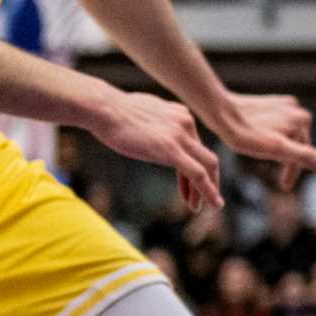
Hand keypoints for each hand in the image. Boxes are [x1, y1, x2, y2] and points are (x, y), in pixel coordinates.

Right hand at [89, 86, 222, 211]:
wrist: (104, 108)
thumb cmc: (113, 112)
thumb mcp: (143, 114)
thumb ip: (155, 125)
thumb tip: (150, 134)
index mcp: (180, 115)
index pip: (194, 146)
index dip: (194, 167)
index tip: (187, 185)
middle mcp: (186, 123)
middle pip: (206, 156)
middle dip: (209, 181)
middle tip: (205, 200)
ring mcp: (181, 136)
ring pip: (207, 166)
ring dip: (208, 189)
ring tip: (199, 207)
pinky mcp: (171, 149)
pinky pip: (197, 174)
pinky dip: (208, 190)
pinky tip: (211, 203)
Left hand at [204, 89, 315, 184]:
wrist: (223, 114)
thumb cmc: (247, 136)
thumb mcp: (276, 150)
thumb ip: (303, 156)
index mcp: (302, 120)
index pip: (303, 153)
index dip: (293, 172)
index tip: (284, 188)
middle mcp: (297, 109)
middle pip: (297, 142)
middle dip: (288, 159)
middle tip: (275, 175)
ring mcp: (284, 104)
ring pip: (288, 134)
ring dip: (281, 148)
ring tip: (266, 158)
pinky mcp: (272, 103)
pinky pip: (278, 124)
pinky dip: (274, 135)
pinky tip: (262, 141)